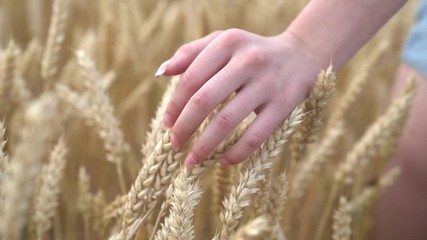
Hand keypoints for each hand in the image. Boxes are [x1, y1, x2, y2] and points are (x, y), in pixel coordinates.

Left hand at [156, 29, 320, 166]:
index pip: (191, 79)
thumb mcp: (223, 42)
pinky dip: (236, 153)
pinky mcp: (283, 104)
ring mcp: (267, 83)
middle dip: (184, 127)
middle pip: (204, 100)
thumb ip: (191, 52)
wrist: (301, 55)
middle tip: (175, 145)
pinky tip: (223, 161)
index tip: (167, 125)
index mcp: (228, 43)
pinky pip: (256, 135)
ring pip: (227, 121)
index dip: (175, 106)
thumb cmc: (251, 52)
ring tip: (192, 160)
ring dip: (204, 146)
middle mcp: (248, 60)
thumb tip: (161, 72)